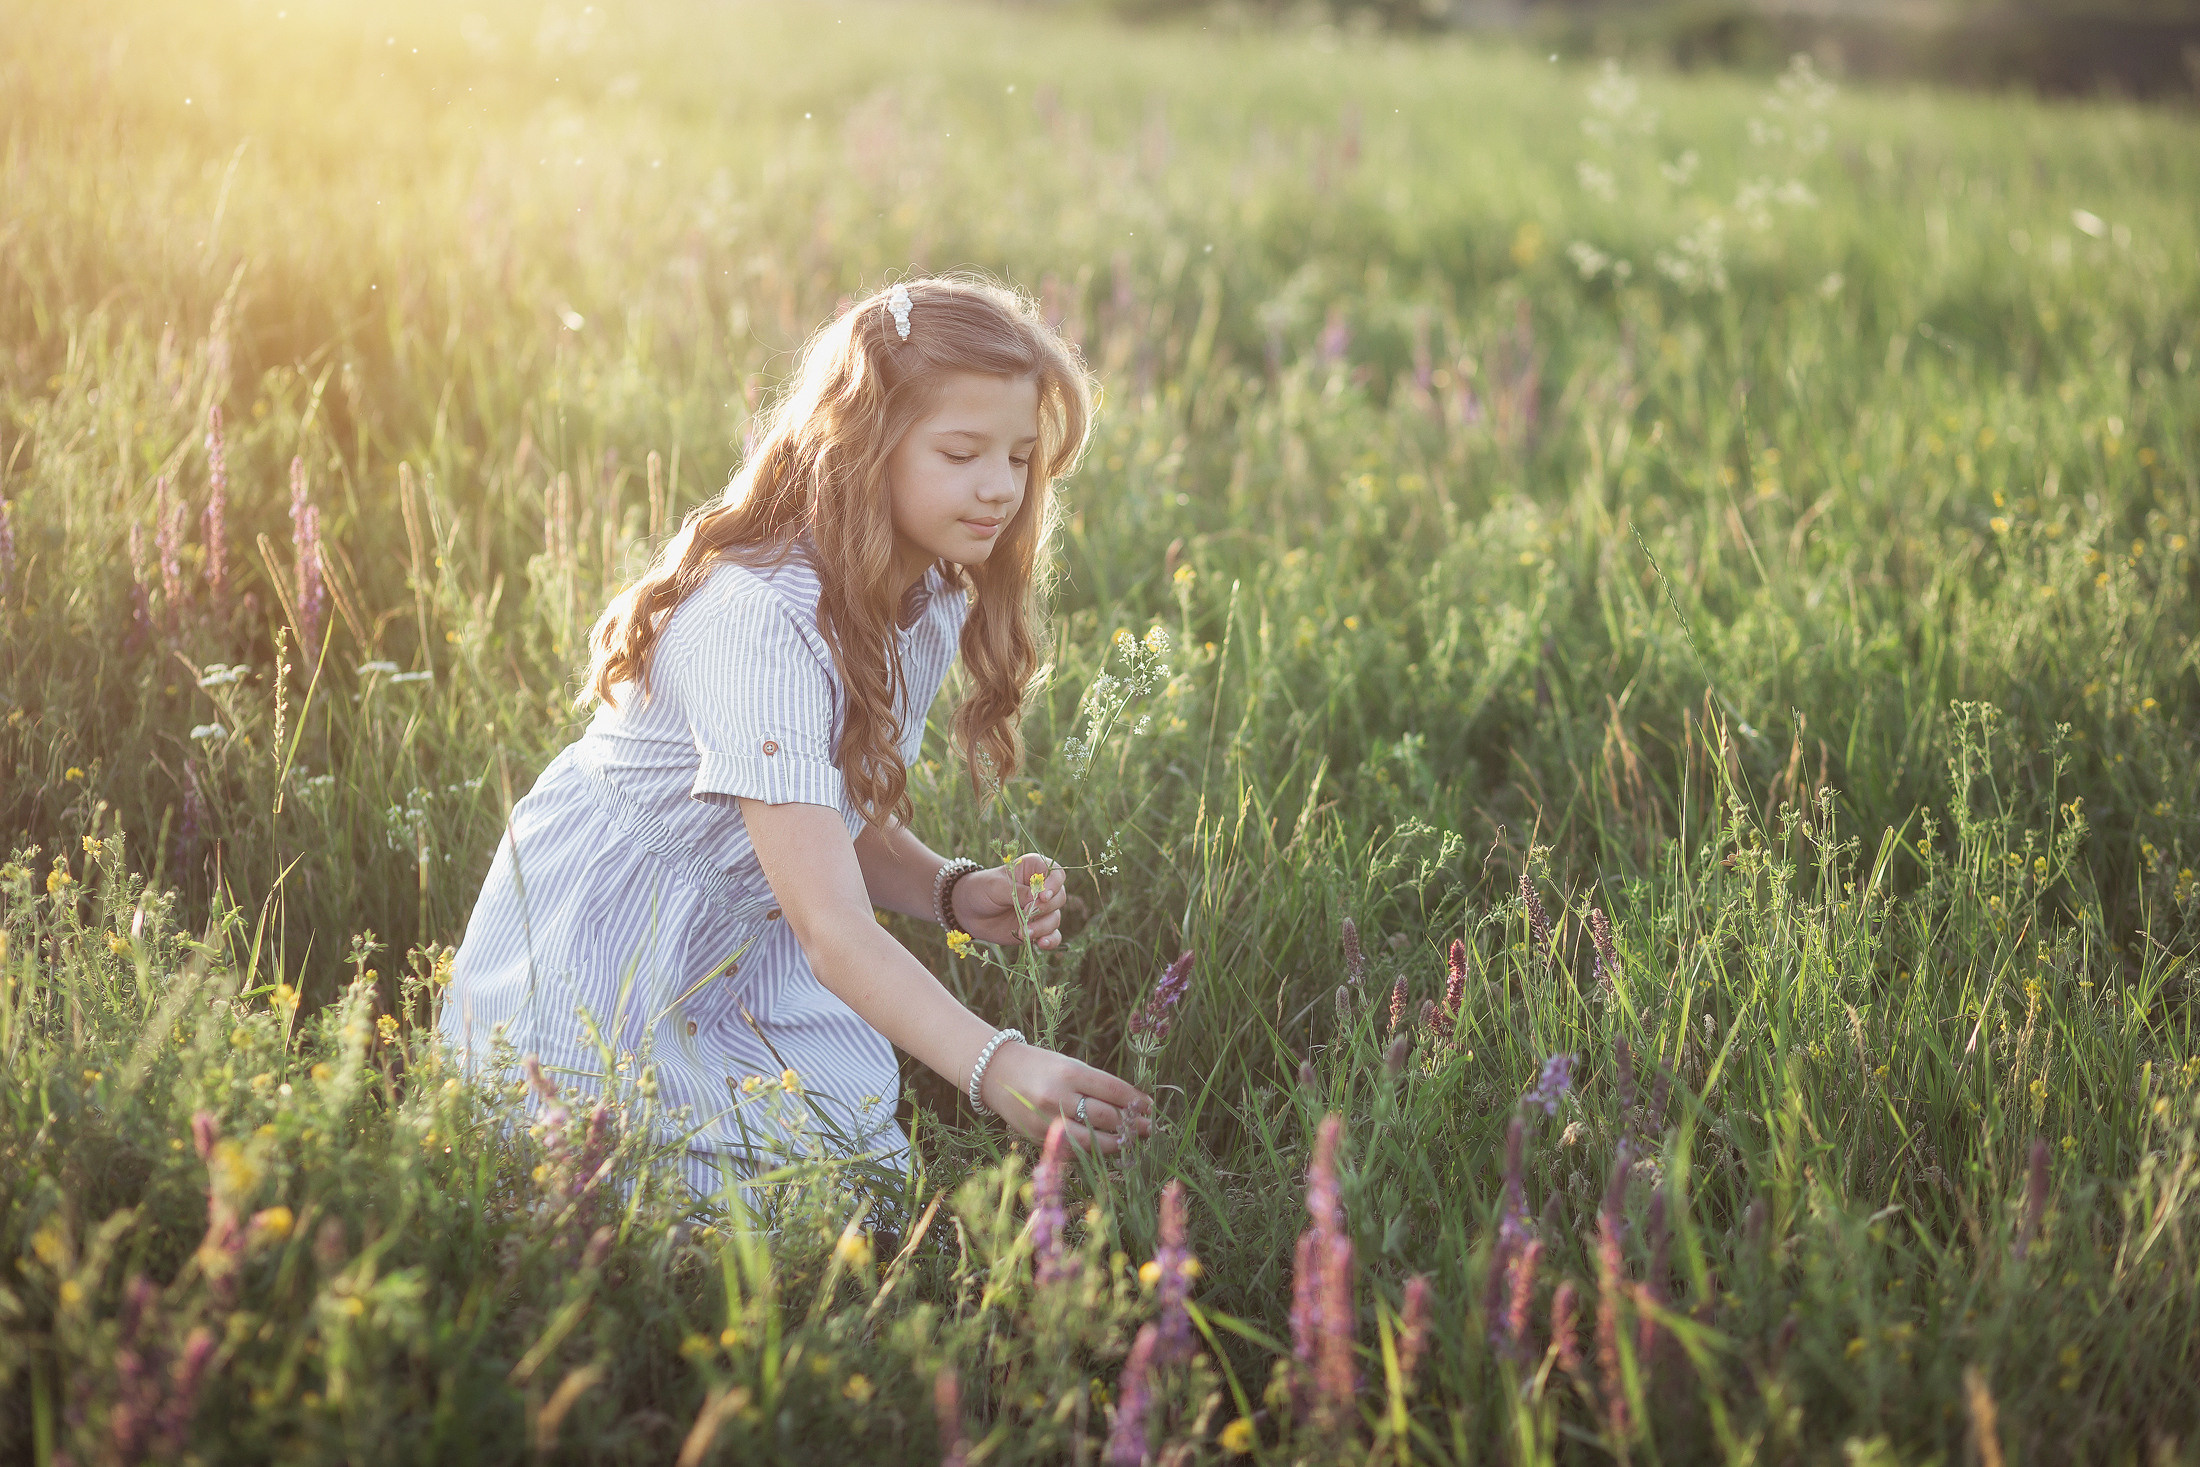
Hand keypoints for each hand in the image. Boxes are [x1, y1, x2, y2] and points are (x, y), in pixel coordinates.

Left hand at [949, 852, 1067, 950]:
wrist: (967, 911)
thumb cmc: (981, 890)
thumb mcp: (996, 887)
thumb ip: (1017, 892)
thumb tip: (1038, 899)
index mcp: (1034, 869)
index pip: (1056, 874)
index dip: (1054, 884)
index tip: (1043, 896)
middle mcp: (1041, 889)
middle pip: (1059, 897)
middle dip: (1045, 908)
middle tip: (1025, 912)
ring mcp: (1040, 910)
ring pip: (1055, 918)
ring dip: (1043, 927)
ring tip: (1023, 933)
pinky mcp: (1037, 928)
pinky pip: (1053, 935)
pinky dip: (1050, 940)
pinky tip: (1041, 944)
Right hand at [980, 1041, 1153, 1153]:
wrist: (996, 1073)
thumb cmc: (1040, 1065)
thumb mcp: (1068, 1065)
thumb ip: (1095, 1084)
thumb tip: (1130, 1104)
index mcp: (1069, 1072)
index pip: (1113, 1090)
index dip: (1135, 1100)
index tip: (1149, 1106)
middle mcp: (1058, 1097)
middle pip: (1105, 1117)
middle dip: (1131, 1124)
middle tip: (1147, 1127)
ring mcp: (1047, 1120)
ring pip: (1091, 1140)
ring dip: (1117, 1143)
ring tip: (1131, 1140)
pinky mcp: (1038, 1137)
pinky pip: (1072, 1150)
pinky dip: (1092, 1151)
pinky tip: (1105, 1148)